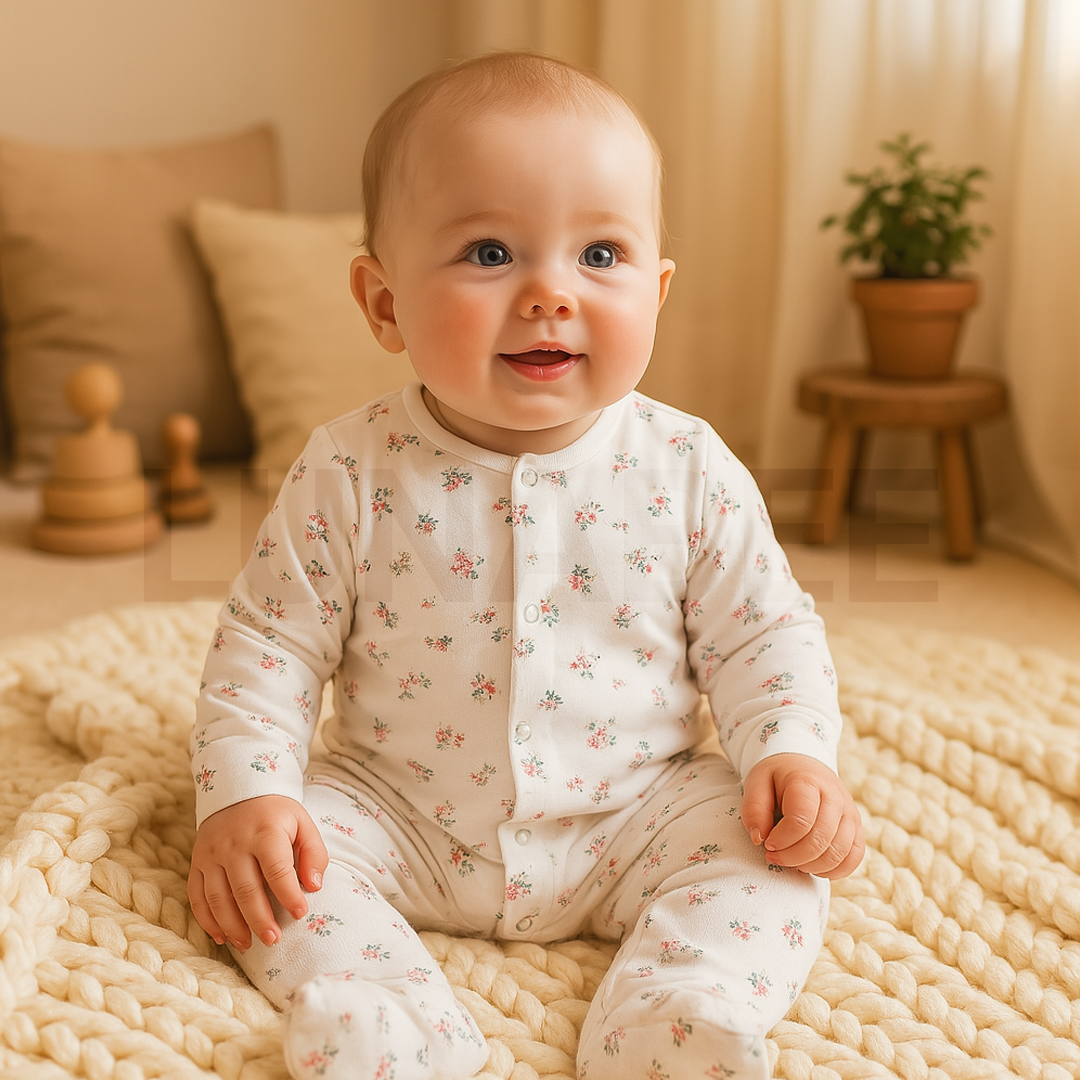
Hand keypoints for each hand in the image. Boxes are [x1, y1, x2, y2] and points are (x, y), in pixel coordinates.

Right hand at [187, 795, 327, 949]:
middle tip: (273, 940)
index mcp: (265, 832)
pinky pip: (196, 896)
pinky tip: (222, 937)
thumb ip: (314, 853)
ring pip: (218, 898)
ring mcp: (211, 854)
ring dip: (233, 926)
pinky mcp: (196, 862)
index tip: (300, 913)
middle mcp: (234, 844)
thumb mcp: (303, 823)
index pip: (277, 869)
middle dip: (259, 919)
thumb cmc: (276, 815)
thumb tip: (314, 886)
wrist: (238, 792)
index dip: (289, 894)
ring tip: (249, 944)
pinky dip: (207, 921)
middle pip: (245, 889)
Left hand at [741, 753, 863, 878]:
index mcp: (808, 782)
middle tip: (775, 856)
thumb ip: (754, 810)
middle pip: (821, 840)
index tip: (767, 844)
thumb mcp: (756, 783)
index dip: (782, 840)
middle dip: (793, 857)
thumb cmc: (778, 777)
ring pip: (839, 852)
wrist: (803, 765)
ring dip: (812, 866)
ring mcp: (849, 812)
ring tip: (792, 861)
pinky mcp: (856, 827)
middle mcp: (835, 796)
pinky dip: (835, 870)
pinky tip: (813, 867)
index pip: (801, 821)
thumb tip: (759, 839)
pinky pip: (854, 857)